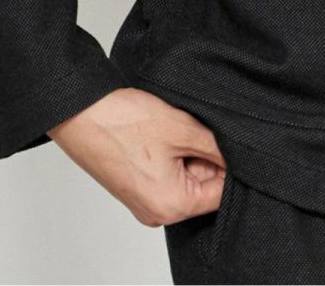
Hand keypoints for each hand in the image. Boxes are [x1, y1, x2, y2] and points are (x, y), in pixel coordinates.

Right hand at [47, 87, 227, 227]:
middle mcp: (158, 213)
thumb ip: (218, 146)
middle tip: (197, 128)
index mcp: (172, 206)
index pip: (221, 193)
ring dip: (189, 152)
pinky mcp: (136, 188)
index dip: (232, 163)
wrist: (80, 112)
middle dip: (207, 156)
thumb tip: (243, 154)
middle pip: (204, 187)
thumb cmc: (124, 122)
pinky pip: (169, 175)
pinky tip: (165, 133)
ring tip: (177, 129)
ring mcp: (145, 202)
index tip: (231, 139)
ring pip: (187, 178)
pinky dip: (174, 154)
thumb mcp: (182, 129)